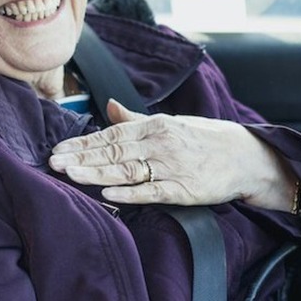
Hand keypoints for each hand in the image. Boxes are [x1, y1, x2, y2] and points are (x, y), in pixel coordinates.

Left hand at [48, 98, 296, 210]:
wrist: (247, 157)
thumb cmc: (206, 140)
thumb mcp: (171, 123)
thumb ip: (135, 120)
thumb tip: (109, 106)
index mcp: (154, 126)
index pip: (111, 135)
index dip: (83, 143)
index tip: (59, 149)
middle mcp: (160, 144)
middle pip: (113, 152)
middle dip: (81, 158)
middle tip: (53, 163)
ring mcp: (172, 167)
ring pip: (127, 170)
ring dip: (97, 173)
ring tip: (70, 175)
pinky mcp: (184, 190)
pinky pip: (153, 191)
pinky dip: (131, 192)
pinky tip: (109, 194)